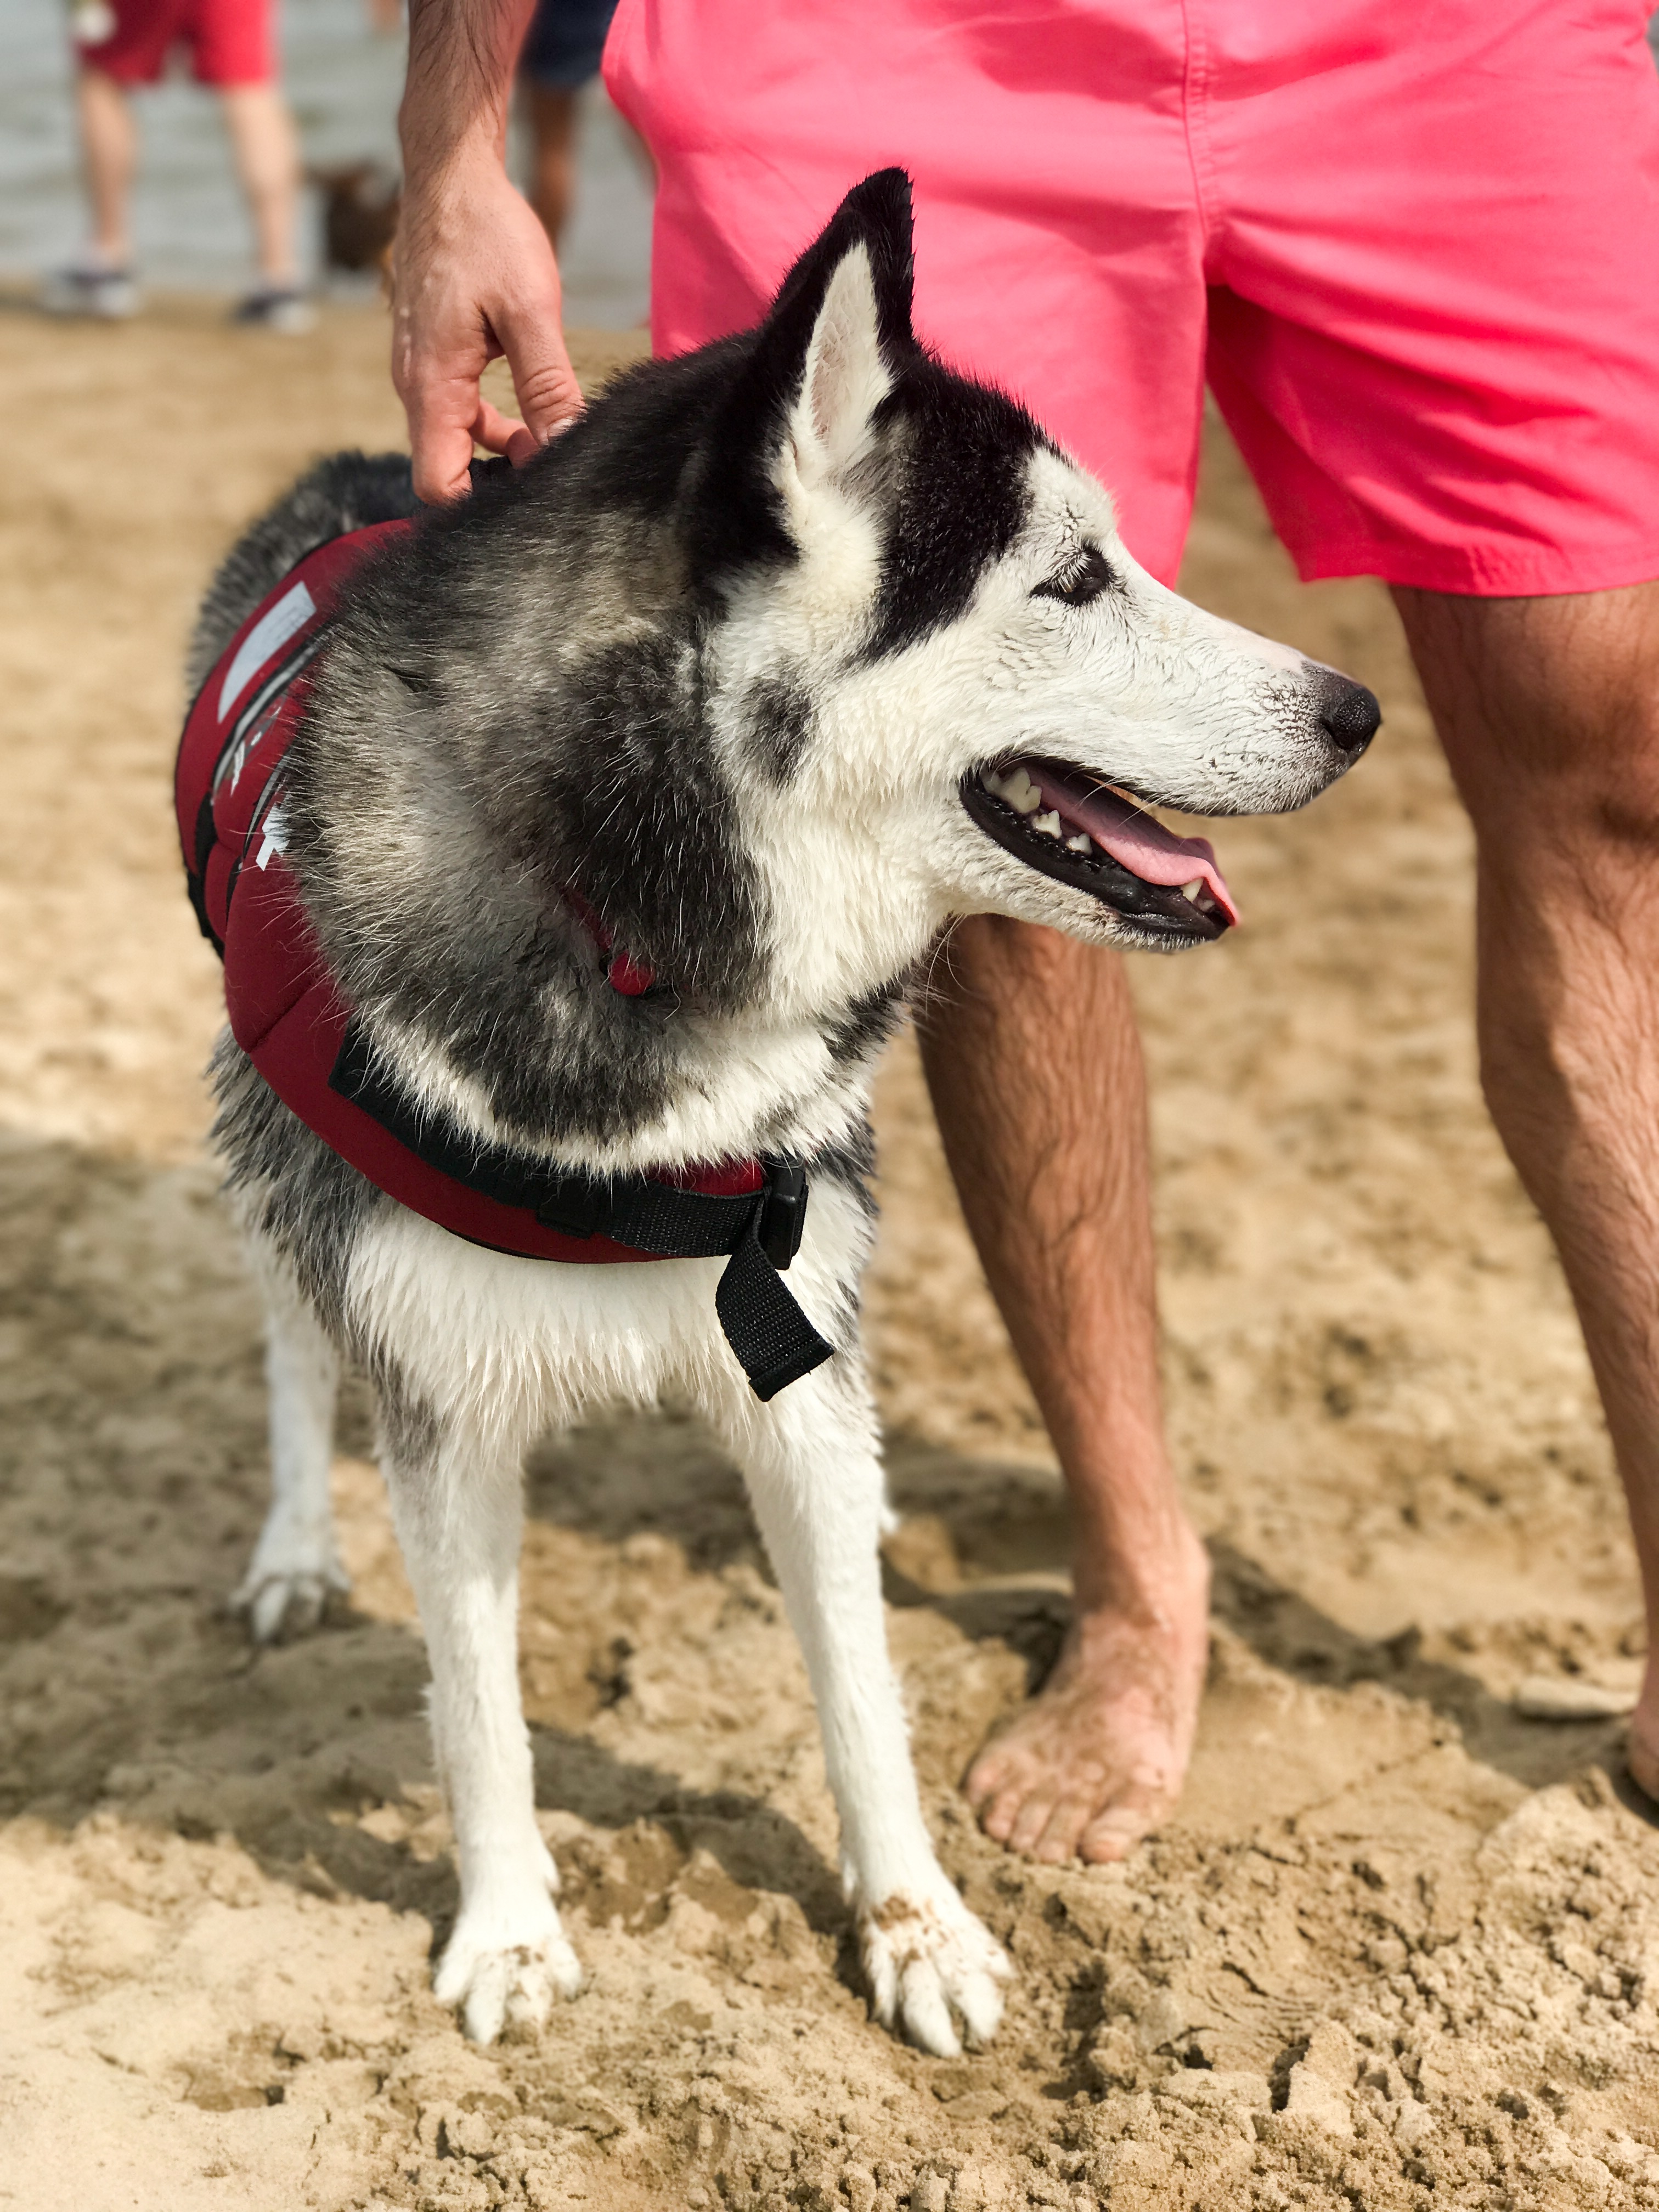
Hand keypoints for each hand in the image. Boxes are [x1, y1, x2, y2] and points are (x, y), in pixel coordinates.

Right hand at [392, 141, 584, 502]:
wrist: (451, 175)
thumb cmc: (486, 233)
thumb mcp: (530, 312)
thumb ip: (547, 387)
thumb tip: (565, 449)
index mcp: (431, 385)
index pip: (438, 484)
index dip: (481, 508)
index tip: (533, 501)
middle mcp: (415, 386)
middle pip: (447, 469)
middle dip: (499, 482)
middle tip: (557, 474)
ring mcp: (420, 371)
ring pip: (456, 440)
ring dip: (502, 450)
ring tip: (553, 438)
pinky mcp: (433, 356)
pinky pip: (457, 410)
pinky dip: (492, 422)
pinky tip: (533, 407)